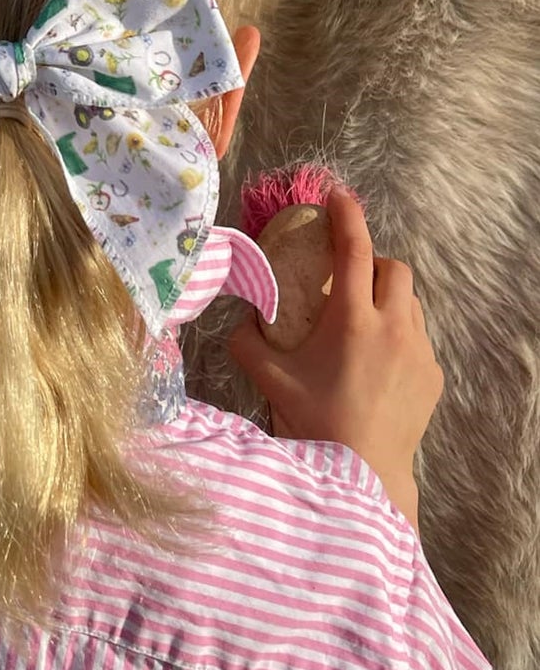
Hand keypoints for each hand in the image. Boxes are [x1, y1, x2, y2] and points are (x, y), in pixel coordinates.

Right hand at [229, 187, 441, 529]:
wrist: (364, 472)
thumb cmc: (314, 422)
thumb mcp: (269, 380)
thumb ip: (246, 343)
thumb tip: (236, 320)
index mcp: (352, 321)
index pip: (354, 251)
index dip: (347, 217)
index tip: (339, 197)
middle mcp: (393, 328)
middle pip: (394, 269)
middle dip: (372, 264)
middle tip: (345, 281)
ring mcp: (419, 352)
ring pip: (411, 303)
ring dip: (387, 301)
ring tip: (361, 325)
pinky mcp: (433, 375)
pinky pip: (418, 338)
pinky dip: (397, 336)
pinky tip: (374, 365)